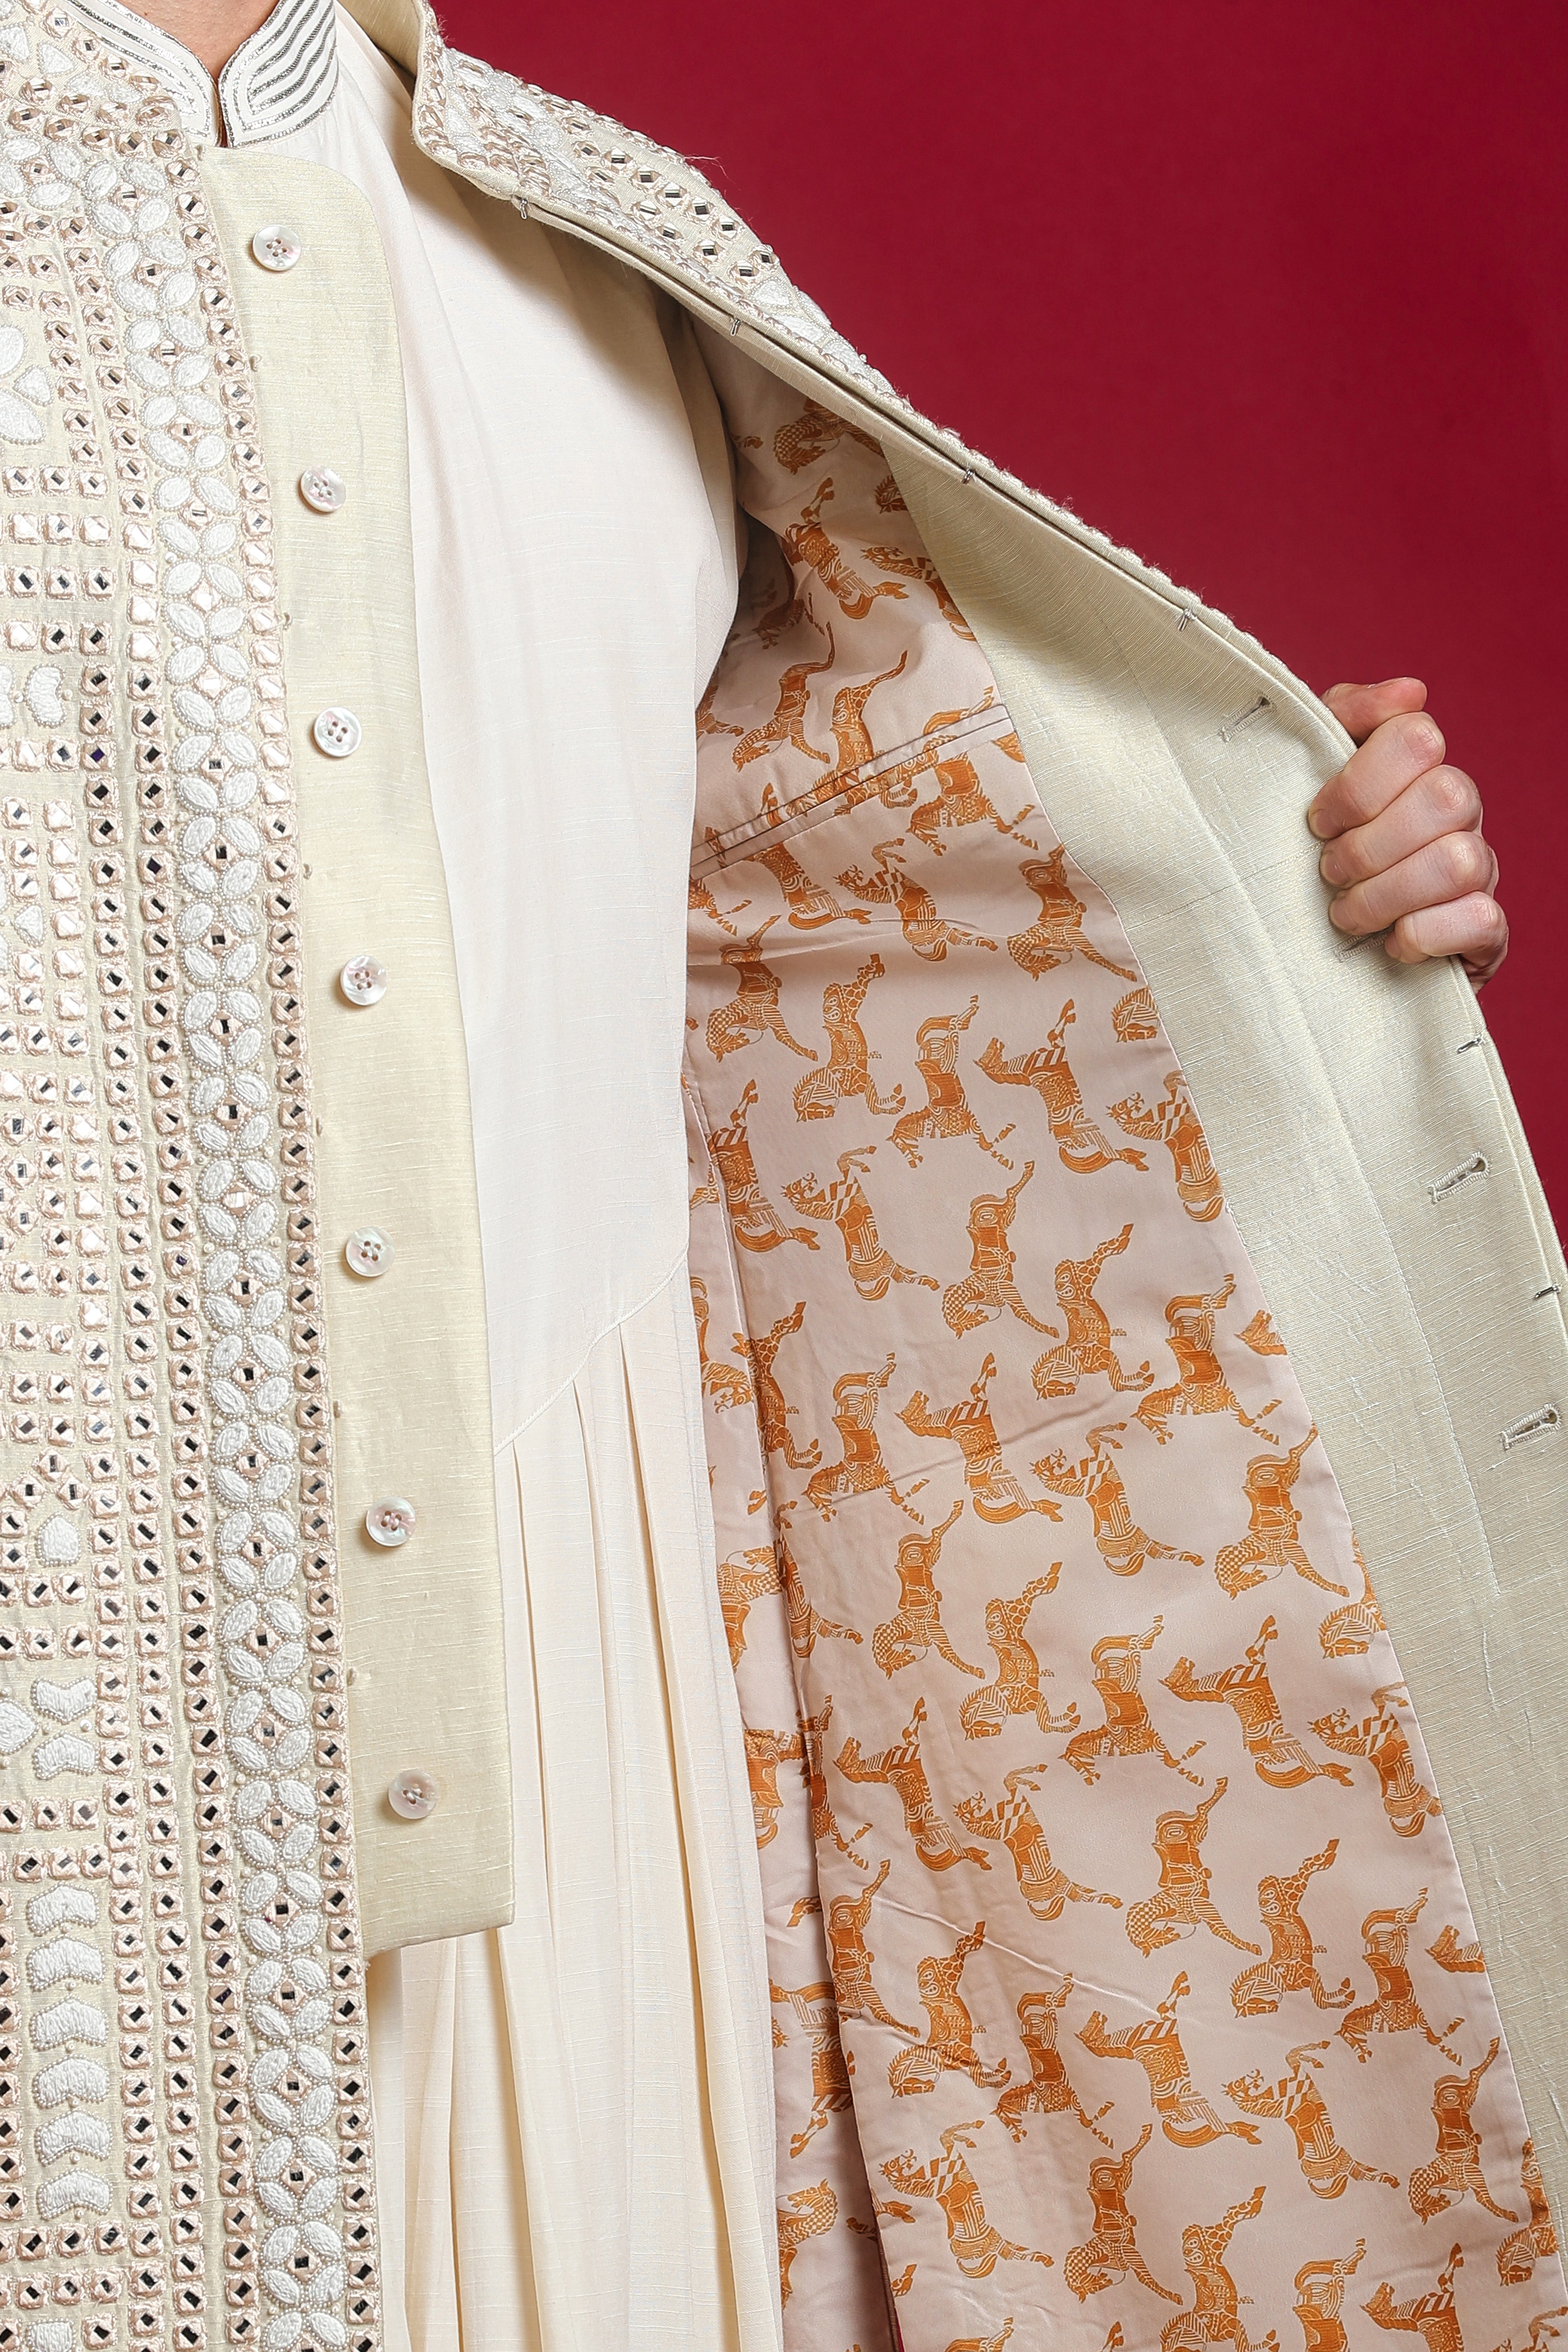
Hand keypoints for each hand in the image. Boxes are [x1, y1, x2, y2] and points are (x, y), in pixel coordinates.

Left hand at [1307, 678, 1506, 986]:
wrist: (1331, 947)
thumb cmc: (1321, 852)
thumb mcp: (1311, 777)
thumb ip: (1344, 719)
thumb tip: (1409, 690)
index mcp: (1421, 769)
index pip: (1416, 736)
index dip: (1358, 782)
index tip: (1318, 821)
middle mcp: (1461, 813)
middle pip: (1445, 796)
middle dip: (1370, 843)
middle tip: (1330, 870)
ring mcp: (1480, 871)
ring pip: (1460, 861)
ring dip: (1387, 894)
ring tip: (1347, 913)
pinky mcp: (1486, 933)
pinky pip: (1483, 920)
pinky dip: (1425, 933)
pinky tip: (1391, 943)